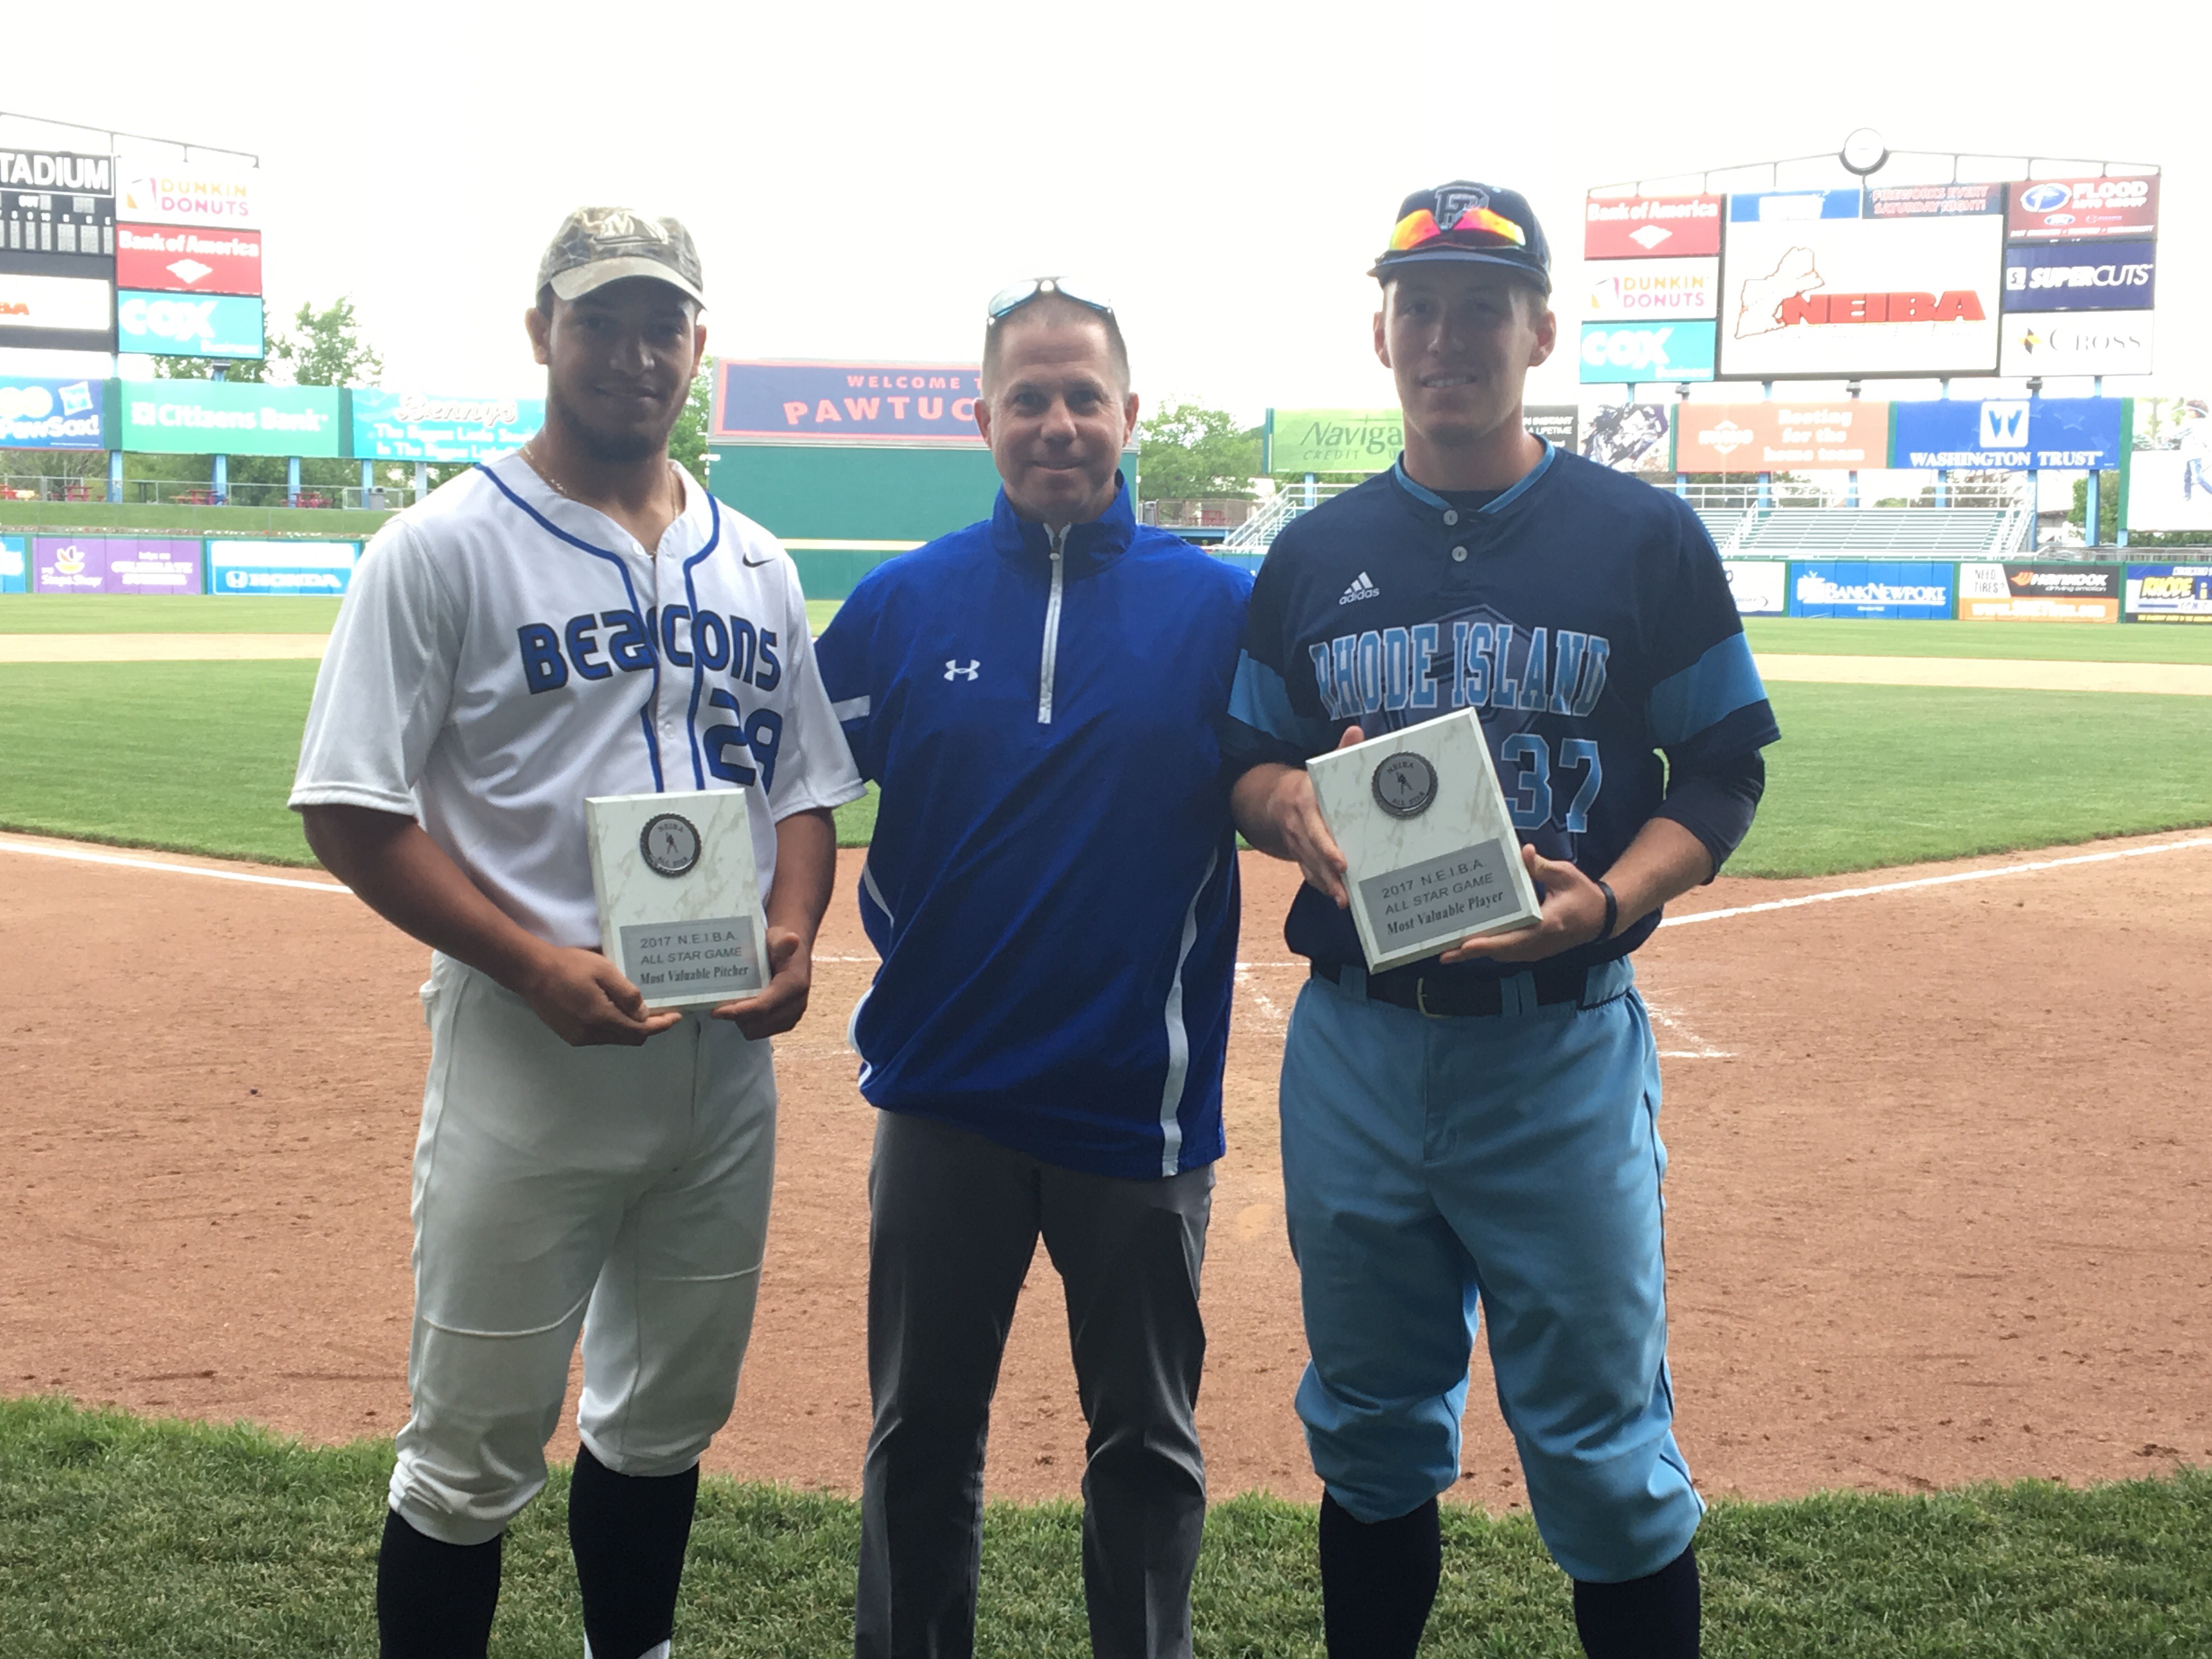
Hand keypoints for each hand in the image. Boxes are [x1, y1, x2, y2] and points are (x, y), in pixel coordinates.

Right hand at [518, 946, 682, 1046]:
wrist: (531, 972)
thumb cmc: (569, 966)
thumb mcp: (604, 971)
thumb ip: (627, 994)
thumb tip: (644, 1014)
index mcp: (601, 1019)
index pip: (640, 1031)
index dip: (661, 1026)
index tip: (676, 1017)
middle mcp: (591, 1034)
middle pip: (629, 1039)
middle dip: (649, 1028)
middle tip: (662, 1012)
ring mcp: (578, 1037)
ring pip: (615, 1039)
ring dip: (630, 1028)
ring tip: (640, 1010)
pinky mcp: (570, 1035)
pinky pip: (600, 1037)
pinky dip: (613, 1028)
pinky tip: (615, 1012)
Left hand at [711, 927, 809, 1039]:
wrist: (792, 954)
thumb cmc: (780, 944)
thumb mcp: (778, 938)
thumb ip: (782, 942)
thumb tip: (791, 939)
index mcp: (794, 986)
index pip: (763, 1007)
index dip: (738, 1012)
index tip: (715, 1011)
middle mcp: (796, 1005)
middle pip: (758, 1023)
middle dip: (737, 1016)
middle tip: (720, 1003)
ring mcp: (792, 1016)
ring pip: (757, 1031)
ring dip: (742, 1020)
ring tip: (732, 1003)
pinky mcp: (786, 1023)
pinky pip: (761, 1031)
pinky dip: (749, 1022)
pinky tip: (743, 1007)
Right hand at [1265, 725, 1364, 906]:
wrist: (1273, 797)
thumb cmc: (1307, 783)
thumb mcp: (1321, 766)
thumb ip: (1340, 751)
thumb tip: (1357, 731)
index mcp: (1304, 805)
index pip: (1315, 830)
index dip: (1327, 848)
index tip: (1341, 862)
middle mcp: (1297, 827)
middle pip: (1313, 855)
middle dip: (1328, 874)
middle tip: (1345, 890)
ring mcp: (1296, 843)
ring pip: (1309, 867)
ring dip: (1326, 885)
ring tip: (1343, 900)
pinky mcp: (1298, 853)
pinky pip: (1307, 871)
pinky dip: (1320, 884)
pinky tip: (1334, 895)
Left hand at [1438, 845, 1607, 964]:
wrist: (1601, 918)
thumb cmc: (1583, 894)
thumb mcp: (1566, 875)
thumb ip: (1542, 867)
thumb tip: (1524, 852)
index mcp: (1547, 925)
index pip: (1513, 938)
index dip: (1488, 943)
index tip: (1465, 945)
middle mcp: (1539, 943)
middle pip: (1500, 951)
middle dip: (1471, 952)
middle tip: (1442, 952)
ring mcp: (1536, 950)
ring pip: (1502, 954)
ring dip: (1478, 952)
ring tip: (1449, 949)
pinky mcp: (1534, 950)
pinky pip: (1507, 952)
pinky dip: (1489, 949)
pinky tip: (1471, 942)